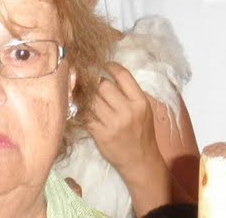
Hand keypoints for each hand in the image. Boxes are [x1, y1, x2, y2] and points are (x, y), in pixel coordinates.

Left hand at [85, 64, 168, 211]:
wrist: (140, 160)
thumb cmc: (142, 132)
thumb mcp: (143, 109)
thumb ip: (129, 93)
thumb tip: (107, 74)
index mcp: (139, 101)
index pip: (122, 75)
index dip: (110, 66)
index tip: (103, 65)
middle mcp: (126, 111)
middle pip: (103, 86)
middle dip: (96, 83)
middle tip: (93, 84)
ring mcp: (112, 123)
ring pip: (92, 100)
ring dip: (86, 96)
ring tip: (84, 94)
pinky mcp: (100, 135)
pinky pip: (86, 116)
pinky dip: (82, 110)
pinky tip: (82, 108)